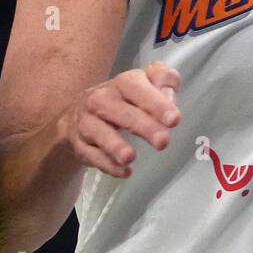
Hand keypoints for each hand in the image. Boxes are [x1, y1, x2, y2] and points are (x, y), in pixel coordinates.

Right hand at [58, 61, 180, 177]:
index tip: (173, 120)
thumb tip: (170, 98)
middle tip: (162, 141)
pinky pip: (90, 154)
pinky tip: (123, 171)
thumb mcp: (145, 83)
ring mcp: (86, 121)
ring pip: (97, 130)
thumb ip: (165, 81)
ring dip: (114, 144)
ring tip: (130, 157)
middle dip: (141, 125)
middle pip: (117, 109)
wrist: (78, 114)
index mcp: (122, 84)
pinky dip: (106, 163)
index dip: (155, 102)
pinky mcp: (79, 143)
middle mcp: (100, 99)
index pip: (135, 86)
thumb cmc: (123, 100)